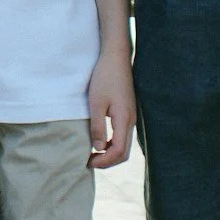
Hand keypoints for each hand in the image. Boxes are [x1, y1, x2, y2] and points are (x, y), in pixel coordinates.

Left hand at [86, 45, 134, 170]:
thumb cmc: (105, 77)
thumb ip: (98, 127)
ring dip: (110, 153)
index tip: (88, 162)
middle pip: (124, 153)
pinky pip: (123, 135)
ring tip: (93, 154)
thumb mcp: (96, 102)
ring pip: (124, 145)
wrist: (116, 56)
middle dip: (108, 162)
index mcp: (124, 119)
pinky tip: (101, 141)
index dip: (104, 162)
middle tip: (89, 162)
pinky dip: (113, 144)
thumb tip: (98, 149)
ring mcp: (131, 116)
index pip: (119, 152)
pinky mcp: (127, 111)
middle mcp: (131, 121)